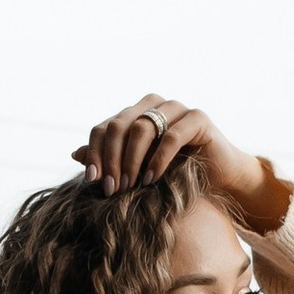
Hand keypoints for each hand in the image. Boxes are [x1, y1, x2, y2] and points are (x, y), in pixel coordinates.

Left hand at [73, 96, 269, 210]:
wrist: (218, 179)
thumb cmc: (175, 174)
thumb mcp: (137, 170)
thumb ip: (110, 160)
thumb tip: (75, 153)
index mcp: (135, 113)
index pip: (105, 127)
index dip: (95, 153)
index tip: (93, 180)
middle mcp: (154, 105)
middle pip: (119, 125)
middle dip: (112, 159)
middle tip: (111, 188)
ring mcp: (176, 108)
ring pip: (142, 127)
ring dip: (132, 160)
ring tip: (130, 186)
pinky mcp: (198, 118)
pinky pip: (171, 136)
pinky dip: (157, 159)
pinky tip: (151, 179)